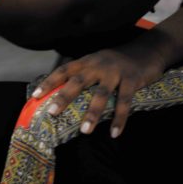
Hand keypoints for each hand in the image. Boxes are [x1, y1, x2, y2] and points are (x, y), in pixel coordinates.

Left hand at [31, 44, 165, 138]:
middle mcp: (97, 65)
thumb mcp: (96, 62)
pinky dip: (120, 119)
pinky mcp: (132, 80)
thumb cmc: (116, 61)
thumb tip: (61, 93)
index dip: (48, 82)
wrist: (147, 50)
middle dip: (64, 97)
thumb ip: (83, 74)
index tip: (35, 96)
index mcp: (86, 61)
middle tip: (52, 112)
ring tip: (84, 131)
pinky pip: (125, 102)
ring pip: (101, 94)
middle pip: (77, 81)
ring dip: (92, 113)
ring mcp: (115, 72)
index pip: (63, 71)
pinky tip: (115, 133)